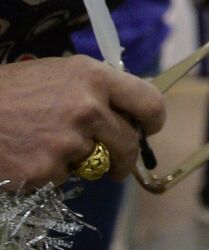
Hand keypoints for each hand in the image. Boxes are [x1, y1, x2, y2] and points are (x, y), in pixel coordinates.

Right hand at [0, 56, 165, 189]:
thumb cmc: (11, 89)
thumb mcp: (59, 72)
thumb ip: (97, 88)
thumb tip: (135, 103)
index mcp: (95, 77)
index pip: (149, 102)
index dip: (153, 120)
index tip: (149, 130)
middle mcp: (88, 108)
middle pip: (127, 143)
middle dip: (124, 158)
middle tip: (116, 166)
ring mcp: (68, 141)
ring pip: (92, 162)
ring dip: (76, 161)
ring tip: (44, 143)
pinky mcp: (46, 170)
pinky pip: (61, 178)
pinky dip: (47, 172)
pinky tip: (26, 155)